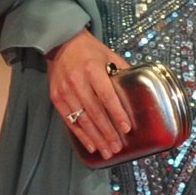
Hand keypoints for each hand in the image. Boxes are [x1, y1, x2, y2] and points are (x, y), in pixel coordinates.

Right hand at [47, 29, 133, 160]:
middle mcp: (77, 81)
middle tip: (117, 147)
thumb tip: (139, 90)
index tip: (126, 128)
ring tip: (107, 151)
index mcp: (92, 69)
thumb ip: (123, 72)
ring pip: (82, 120)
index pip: (107, 96)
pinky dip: (81, 135)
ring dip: (96, 138)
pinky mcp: (56, 98)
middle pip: (94, 112)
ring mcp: (64, 91)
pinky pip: (69, 121)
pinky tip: (91, 145)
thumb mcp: (109, 55)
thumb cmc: (90, 50)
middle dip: (107, 132)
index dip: (117, 114)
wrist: (61, 43)